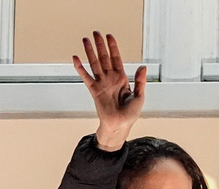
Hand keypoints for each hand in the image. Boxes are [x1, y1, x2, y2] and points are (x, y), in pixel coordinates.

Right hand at [73, 31, 146, 150]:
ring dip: (89, 52)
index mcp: (121, 78)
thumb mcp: (139, 97)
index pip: (116, 59)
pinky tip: (75, 58)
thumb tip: (143, 67)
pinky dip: (80, 68)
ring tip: (85, 39)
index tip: (109, 36)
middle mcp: (110, 79)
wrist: (119, 126)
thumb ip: (140, 81)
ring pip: (94, 64)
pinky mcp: (94, 91)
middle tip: (95, 33)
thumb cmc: (130, 114)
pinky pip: (86, 77)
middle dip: (100, 45)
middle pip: (104, 57)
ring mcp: (101, 84)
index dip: (113, 47)